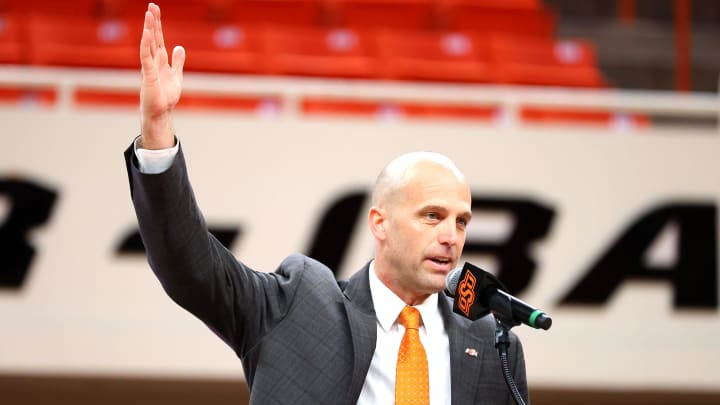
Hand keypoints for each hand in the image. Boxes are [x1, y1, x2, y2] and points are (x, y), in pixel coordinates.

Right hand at [139, 3, 184, 149]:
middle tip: (151, 6)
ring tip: (148, 15)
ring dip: (149, 30)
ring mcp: (149, 67)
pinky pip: (146, 58)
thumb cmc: (166, 95)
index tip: (155, 9)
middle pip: (153, 38)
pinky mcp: (148, 76)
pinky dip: (146, 46)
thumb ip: (177, 61)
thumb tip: (180, 47)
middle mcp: (153, 61)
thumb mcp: (176, 75)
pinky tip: (147, 34)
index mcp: (160, 60)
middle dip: (152, 22)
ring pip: (148, 45)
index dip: (157, 24)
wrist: (161, 111)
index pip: (158, 38)